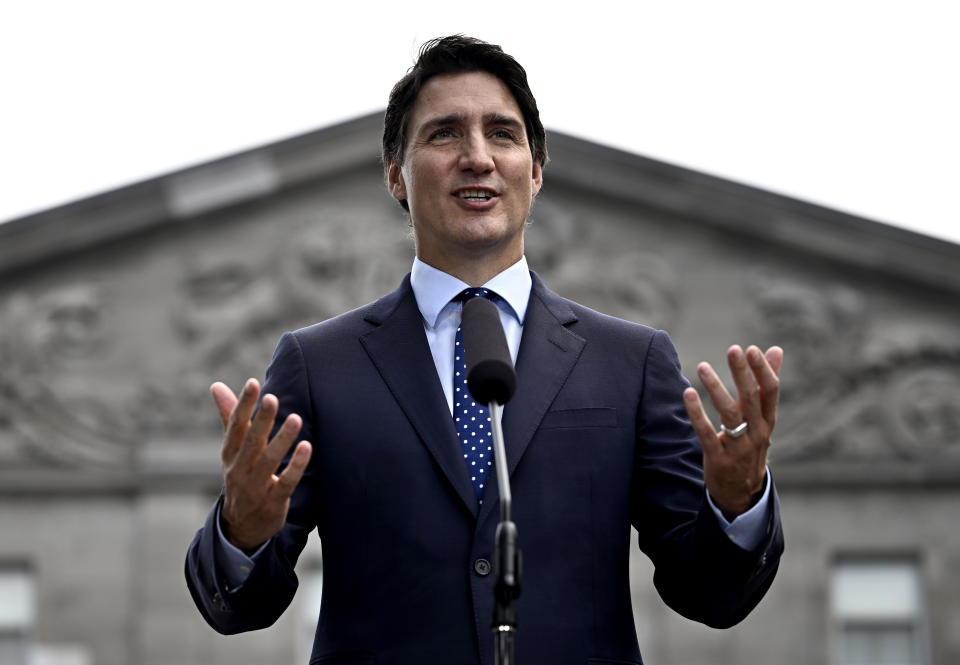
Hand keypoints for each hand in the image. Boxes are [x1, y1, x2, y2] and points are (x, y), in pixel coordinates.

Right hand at [211, 379, 311, 550]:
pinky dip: (296, 465)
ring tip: (296, 419)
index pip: (235, 426)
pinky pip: (286, 482)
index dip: (242, 405)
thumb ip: (229, 417)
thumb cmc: (241, 476)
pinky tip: (307, 447)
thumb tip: (216, 385)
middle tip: (272, 398)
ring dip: (282, 440)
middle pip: (251, 442)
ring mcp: (255, 487)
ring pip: (269, 461)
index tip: (252, 383)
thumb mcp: (232, 450)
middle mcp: (239, 469)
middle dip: (262, 420)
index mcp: (230, 454)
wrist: (241, 526)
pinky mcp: (273, 502)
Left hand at [683, 345, 782, 519]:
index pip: (771, 391)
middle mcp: (758, 433)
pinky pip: (707, 433)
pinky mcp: (718, 458)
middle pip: (751, 398)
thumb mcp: (762, 418)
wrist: (742, 492)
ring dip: (715, 388)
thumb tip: (776, 350)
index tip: (751, 349)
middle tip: (733, 350)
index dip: (763, 370)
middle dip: (743, 373)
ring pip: (729, 413)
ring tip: (702, 366)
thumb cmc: (750, 445)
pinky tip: (688, 394)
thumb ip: (766, 384)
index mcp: (768, 421)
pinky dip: (697, 413)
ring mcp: (739, 447)